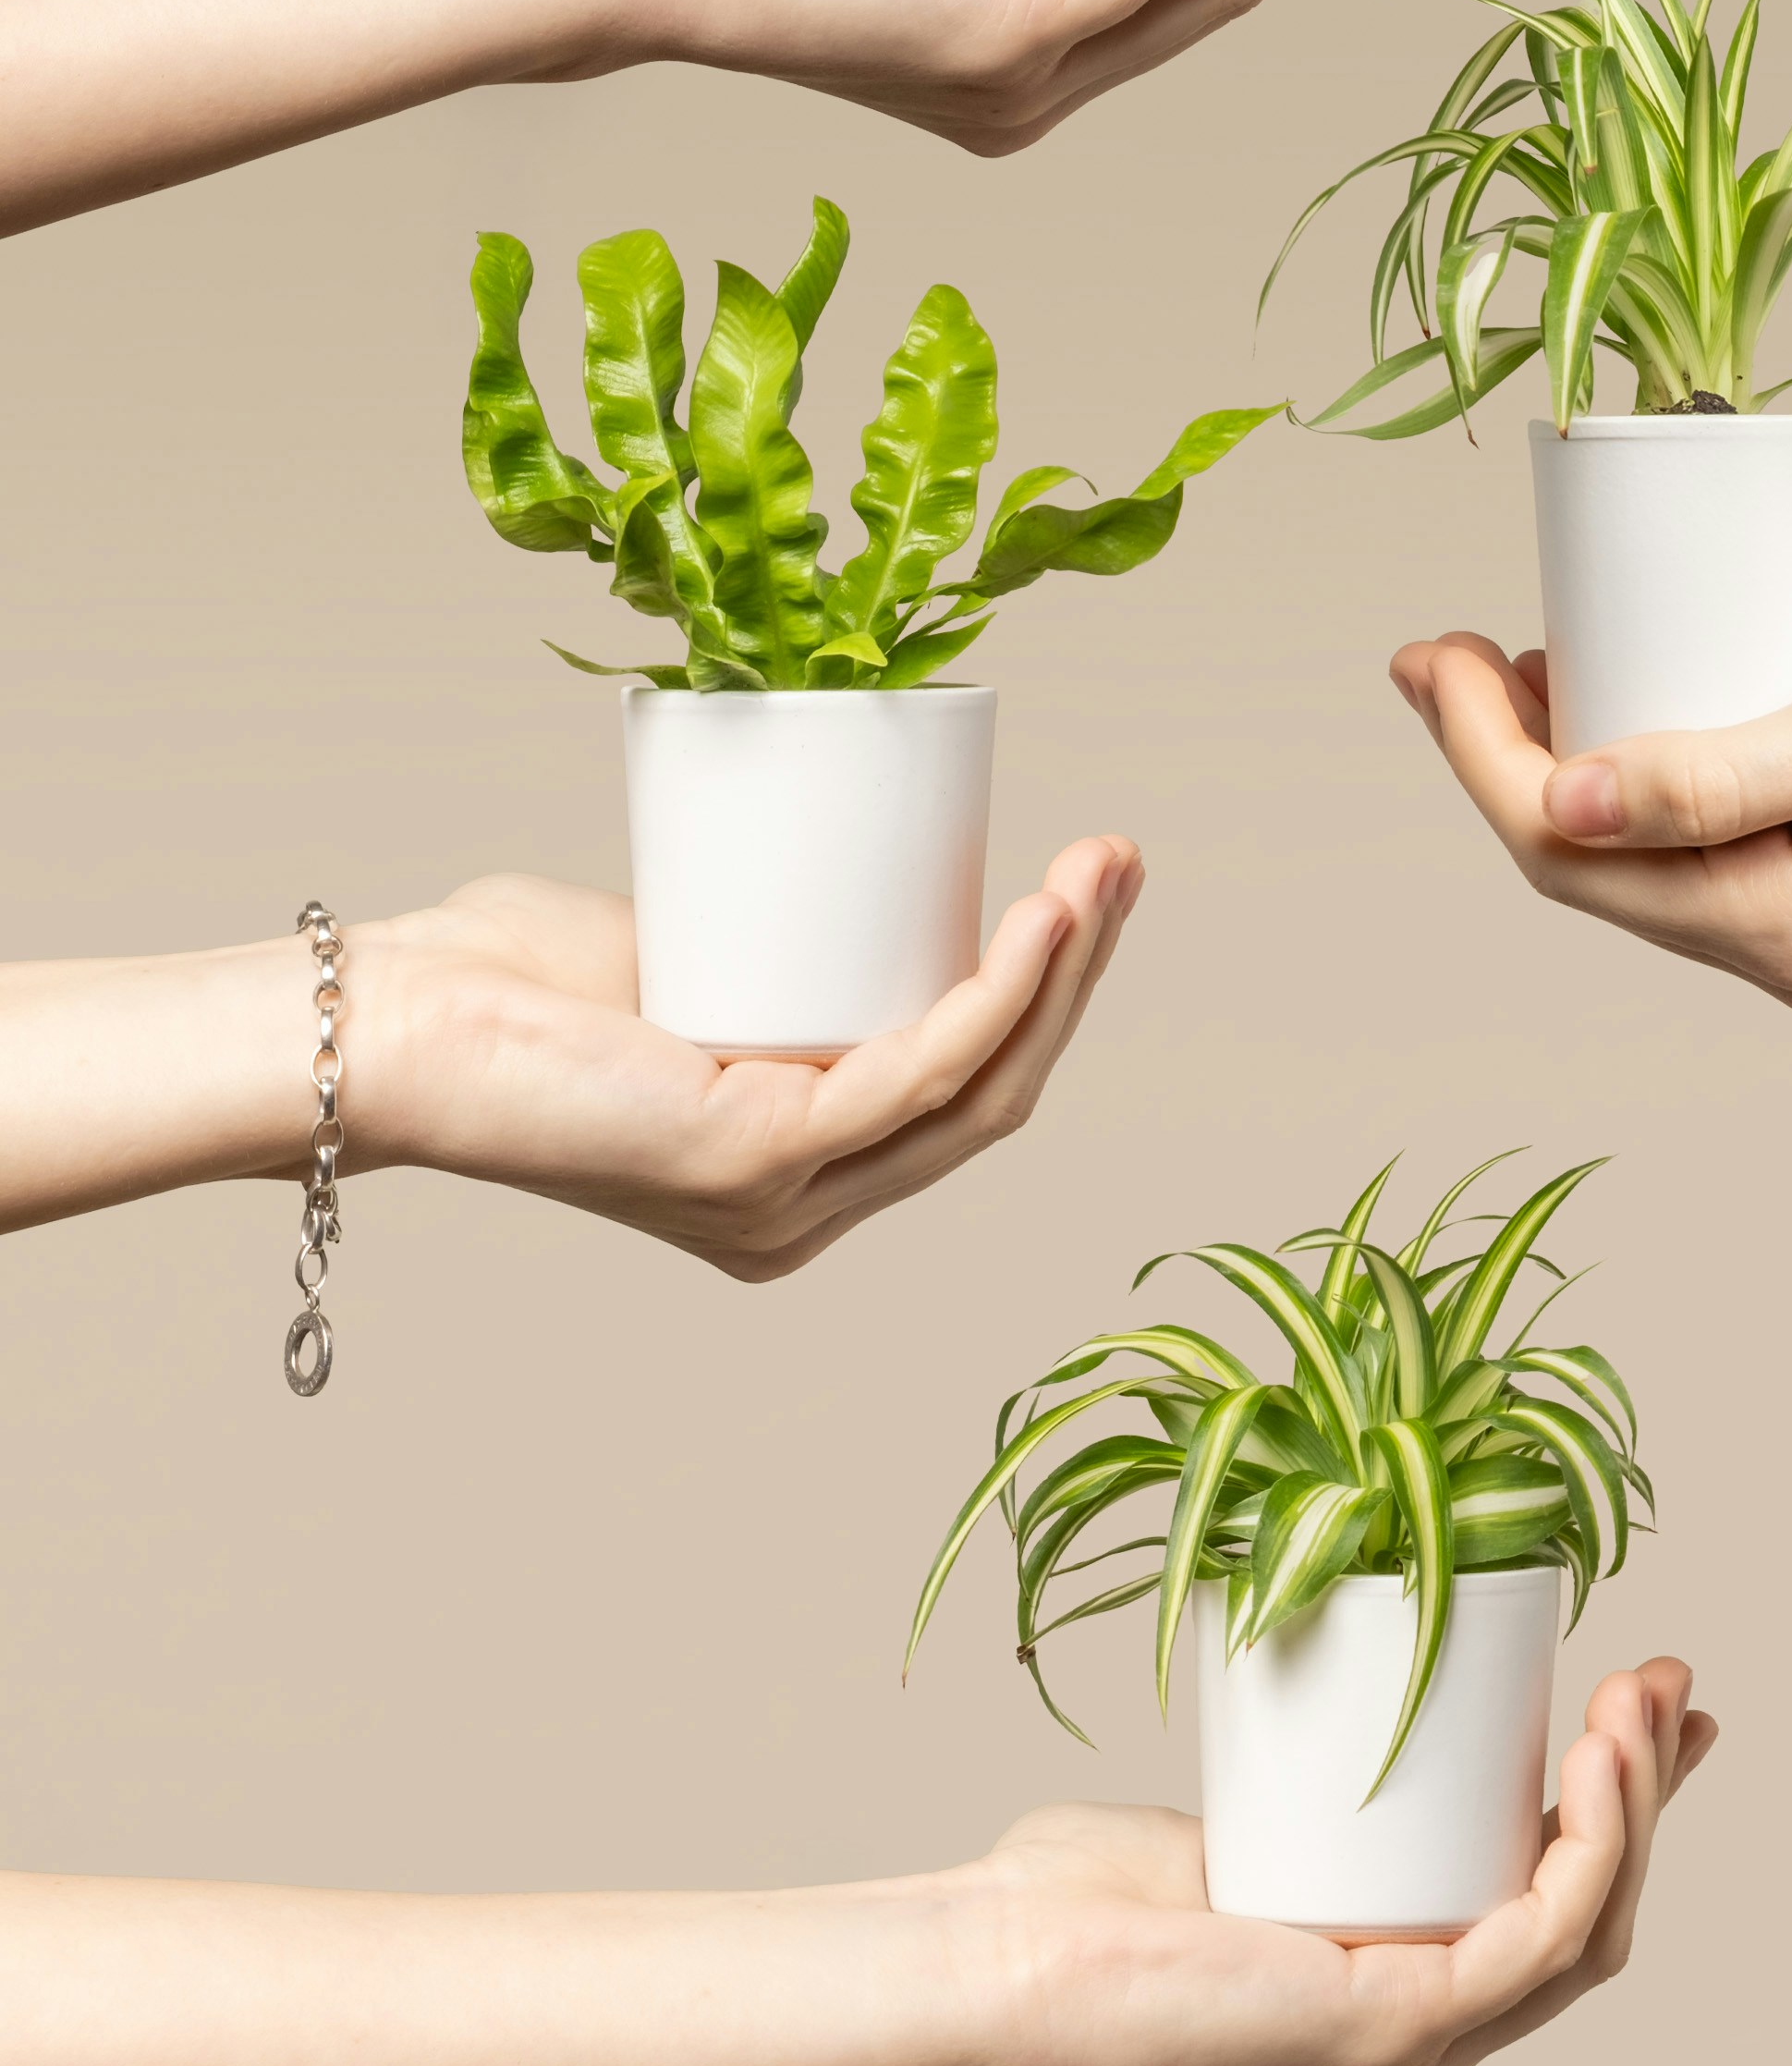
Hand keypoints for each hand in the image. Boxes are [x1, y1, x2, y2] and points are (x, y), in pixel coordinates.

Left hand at [359, 838, 1140, 1276]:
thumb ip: (756, 938)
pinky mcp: (761, 1161)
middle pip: (994, 1093)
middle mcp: (803, 1215)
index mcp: (793, 1182)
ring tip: (1098, 868)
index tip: (1080, 883)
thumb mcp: (685, 962)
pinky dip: (995, 997)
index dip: (1042, 991)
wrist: (401, 1023)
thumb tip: (833, 851)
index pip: (960, 1093)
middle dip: (1077, 969)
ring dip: (1061, 971)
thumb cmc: (512, 985)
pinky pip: (918, 1077)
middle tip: (1117, 858)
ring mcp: (787, 1202)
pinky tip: (1036, 926)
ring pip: (978, 1090)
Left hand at [972, 1658, 1715, 2065]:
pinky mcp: (1390, 2036)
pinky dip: (1588, 1847)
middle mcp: (1414, 2059)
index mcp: (1385, 2018)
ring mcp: (1410, 2061)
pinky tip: (1593, 1761)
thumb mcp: (1240, 1826)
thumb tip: (1370, 1686)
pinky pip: (1538, 1942)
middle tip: (1665, 1680)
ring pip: (1583, 1933)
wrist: (998, 1962)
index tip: (1643, 1708)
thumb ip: (1308, 1790)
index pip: (1544, 1922)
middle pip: (1585, 1924)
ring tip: (1632, 1697)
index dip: (1618, 1819)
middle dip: (1645, 1793)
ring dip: (1632, 1805)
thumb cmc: (1076, 1904)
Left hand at [1389, 596, 1791, 1019]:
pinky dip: (1649, 781)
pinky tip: (1630, 704)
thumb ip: (1714, 778)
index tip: (1430, 653)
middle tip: (1449, 647)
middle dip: (1503, 760)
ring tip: (1522, 663)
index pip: (1570, 857)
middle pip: (1593, 870)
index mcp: (1790, 936)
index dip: (1478, 756)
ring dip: (1571, 768)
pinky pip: (1709, 849)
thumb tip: (1560, 802)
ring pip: (1646, 861)